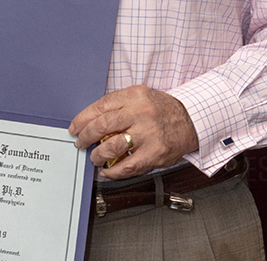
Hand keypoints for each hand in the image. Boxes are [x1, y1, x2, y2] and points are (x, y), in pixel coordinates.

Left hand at [67, 85, 199, 178]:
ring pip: (112, 146)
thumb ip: (119, 105)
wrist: (191, 120)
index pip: (101, 106)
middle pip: (103, 125)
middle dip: (86, 136)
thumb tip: (91, 120)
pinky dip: (113, 171)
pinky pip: (128, 166)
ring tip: (94, 157)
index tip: (75, 127)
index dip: (83, 118)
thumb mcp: (141, 96)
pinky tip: (107, 171)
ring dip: (98, 154)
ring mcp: (148, 134)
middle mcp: (141, 113)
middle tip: (80, 143)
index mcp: (134, 96)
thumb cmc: (162, 109)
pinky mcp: (154, 153)